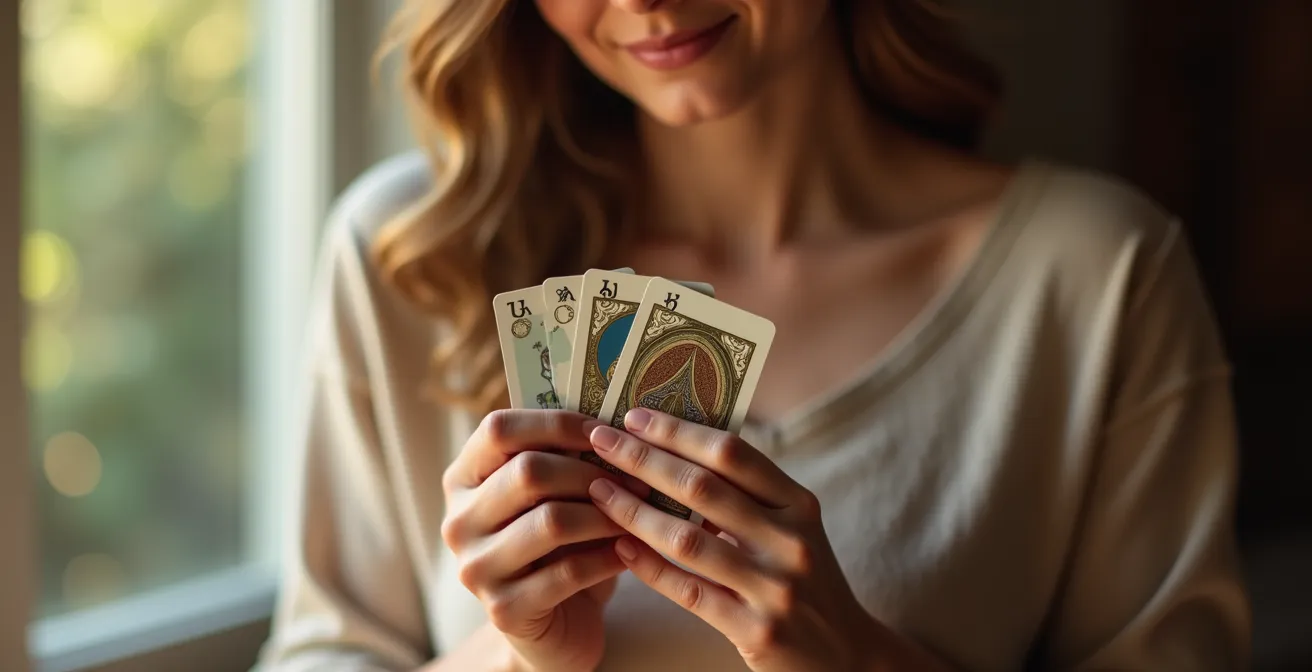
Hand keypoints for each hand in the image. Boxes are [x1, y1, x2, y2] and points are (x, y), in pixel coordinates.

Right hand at [441, 410, 626, 671]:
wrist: (553, 625)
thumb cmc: (559, 547)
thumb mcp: (553, 497)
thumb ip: (564, 459)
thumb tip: (616, 421)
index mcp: (463, 479)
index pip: (499, 429)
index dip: (558, 423)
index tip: (607, 431)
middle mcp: (459, 521)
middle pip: (528, 472)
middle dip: (592, 472)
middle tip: (638, 480)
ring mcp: (476, 568)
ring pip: (552, 521)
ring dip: (607, 515)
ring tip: (640, 514)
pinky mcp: (504, 609)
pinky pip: (568, 571)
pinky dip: (608, 558)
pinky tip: (630, 552)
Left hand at [584, 409, 887, 671]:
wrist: (846, 656)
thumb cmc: (803, 581)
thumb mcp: (790, 529)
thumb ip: (746, 495)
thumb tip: (672, 447)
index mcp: (798, 504)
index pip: (732, 452)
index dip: (678, 431)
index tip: (633, 416)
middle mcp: (791, 540)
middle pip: (703, 488)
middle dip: (643, 459)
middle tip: (600, 440)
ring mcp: (776, 587)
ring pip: (687, 539)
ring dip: (634, 511)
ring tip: (598, 491)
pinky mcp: (757, 630)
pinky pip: (688, 591)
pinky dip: (649, 566)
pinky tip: (620, 546)